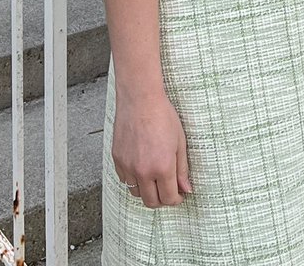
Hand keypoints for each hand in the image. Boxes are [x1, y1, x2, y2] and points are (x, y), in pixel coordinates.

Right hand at [112, 89, 192, 207]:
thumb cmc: (163, 117)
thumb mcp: (180, 142)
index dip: (176, 199)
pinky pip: (125, 179)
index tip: (178, 195)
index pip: (168, 198)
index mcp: (163, 167)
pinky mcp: (117, 160)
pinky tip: (141, 166)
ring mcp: (128, 167)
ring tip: (154, 178)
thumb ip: (182, 169)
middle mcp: (143, 171)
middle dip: (161, 200)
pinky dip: (133, 179)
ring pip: (136, 193)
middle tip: (168, 191)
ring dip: (146, 191)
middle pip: (151, 202)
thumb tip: (186, 189)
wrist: (140, 100)